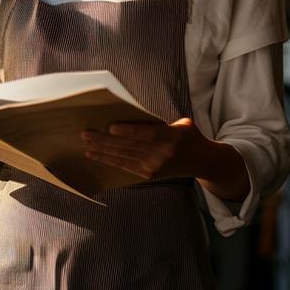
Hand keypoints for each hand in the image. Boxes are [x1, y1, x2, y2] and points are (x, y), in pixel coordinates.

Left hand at [80, 117, 210, 180]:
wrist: (203, 161)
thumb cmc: (189, 136)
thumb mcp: (181, 123)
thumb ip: (159, 121)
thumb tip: (130, 114)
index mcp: (171, 136)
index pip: (146, 133)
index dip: (128, 131)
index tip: (110, 127)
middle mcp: (162, 153)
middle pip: (130, 146)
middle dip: (106, 141)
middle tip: (86, 134)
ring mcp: (155, 166)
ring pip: (124, 157)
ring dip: (103, 151)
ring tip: (86, 144)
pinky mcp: (149, 174)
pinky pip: (125, 166)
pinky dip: (109, 161)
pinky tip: (95, 155)